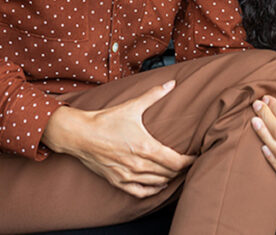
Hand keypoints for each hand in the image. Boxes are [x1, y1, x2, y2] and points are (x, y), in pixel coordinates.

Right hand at [42, 80, 194, 197]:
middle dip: (181, 168)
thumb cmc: (106, 120)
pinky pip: (140, 192)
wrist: (80, 135)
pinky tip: (159, 184)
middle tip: (188, 162)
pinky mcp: (117, 181)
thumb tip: (171, 83)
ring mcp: (128, 175)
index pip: (176, 161)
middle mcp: (139, 165)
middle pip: (169, 173)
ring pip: (157, 183)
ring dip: (169, 178)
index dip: (189, 161)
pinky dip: (152, 190)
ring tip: (176, 171)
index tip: (195, 156)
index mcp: (146, 147)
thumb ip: (154, 95)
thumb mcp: (132, 106)